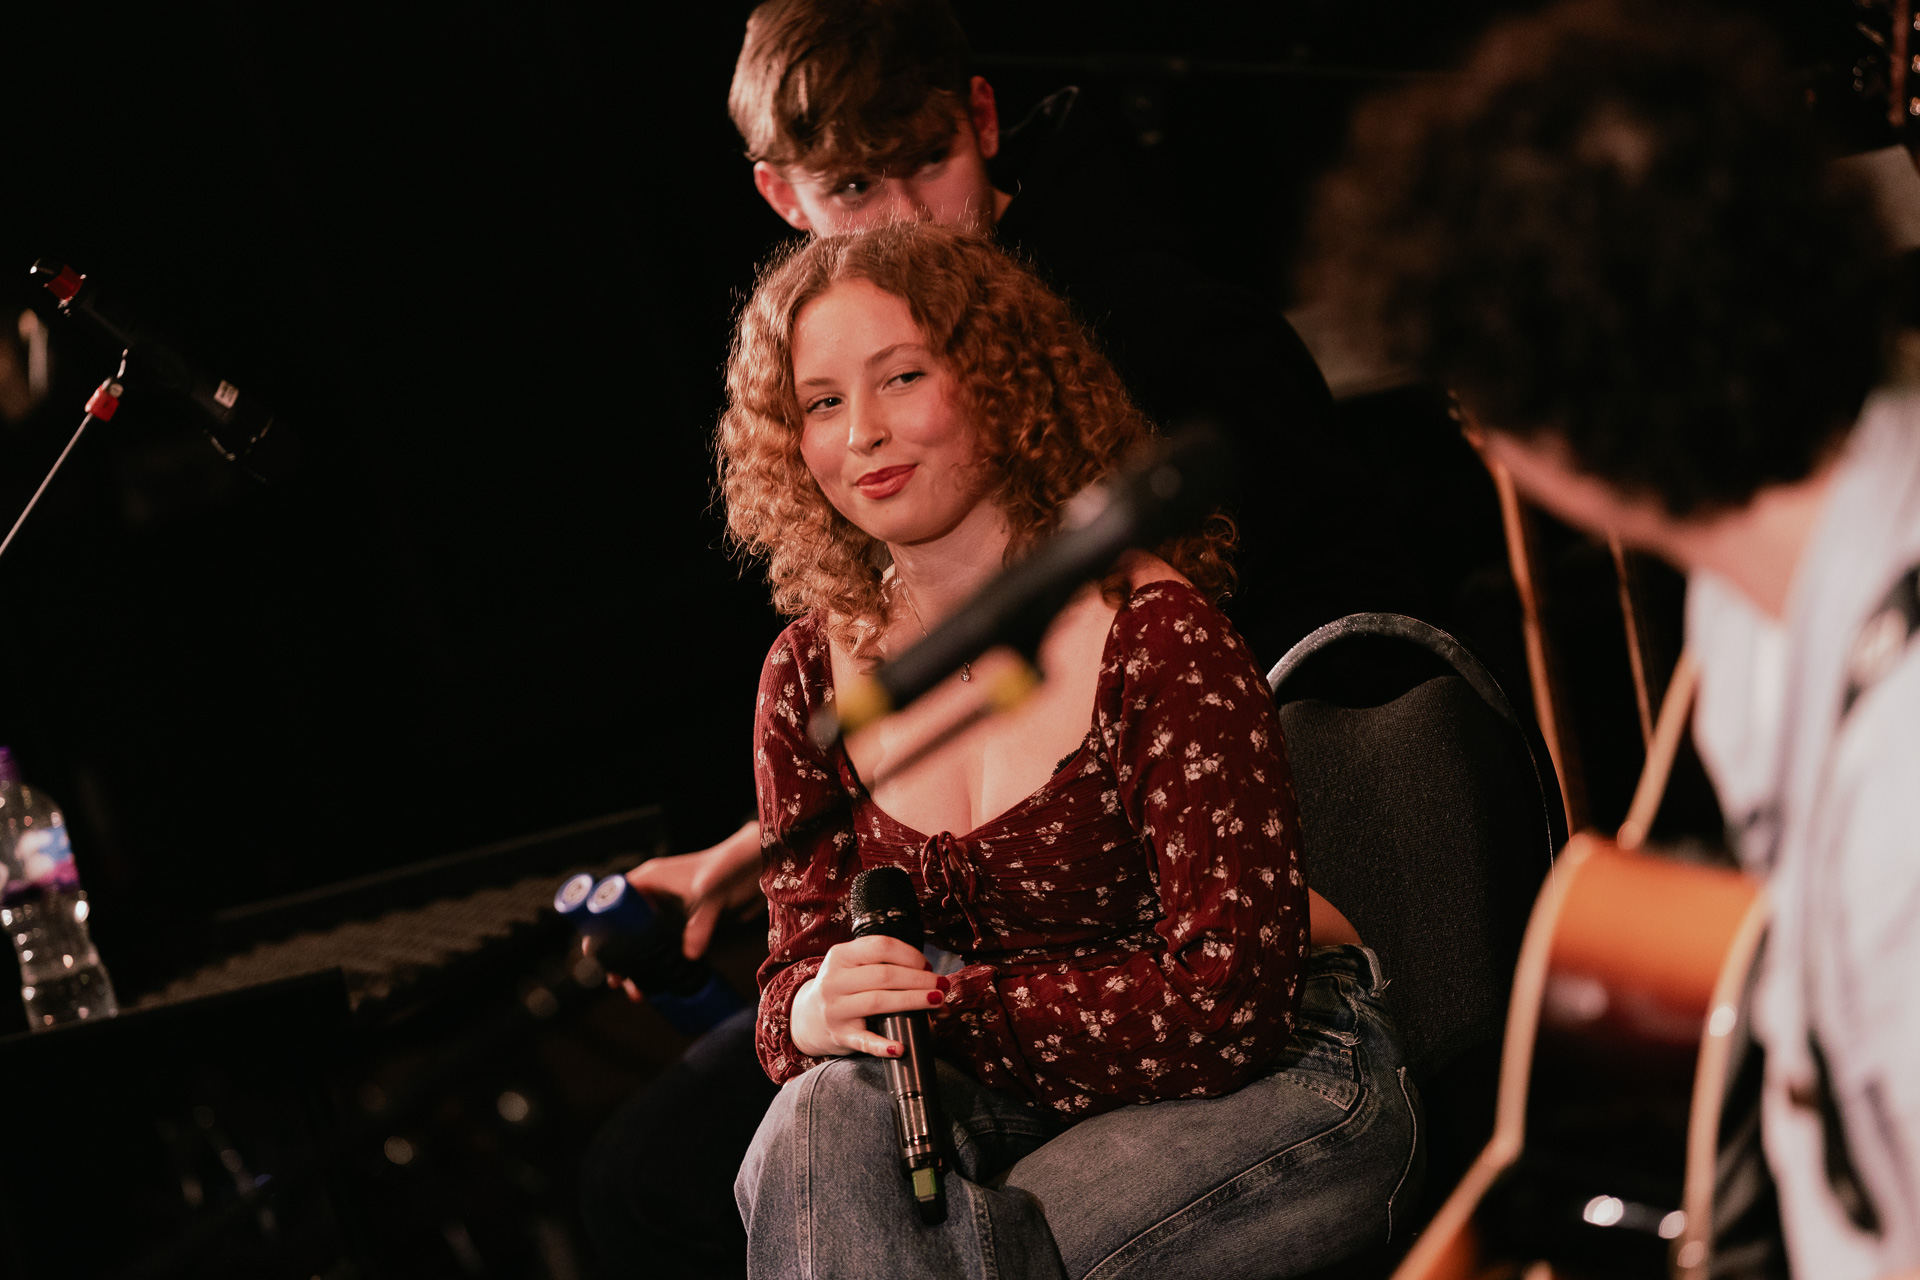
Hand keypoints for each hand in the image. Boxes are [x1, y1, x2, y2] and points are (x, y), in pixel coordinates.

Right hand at [598, 820, 765, 1002]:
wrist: (757, 866)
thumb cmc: (729, 867)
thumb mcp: (711, 895)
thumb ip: (700, 924)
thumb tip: (690, 956)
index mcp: (649, 879)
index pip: (611, 902)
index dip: (600, 927)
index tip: (595, 955)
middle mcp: (654, 894)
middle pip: (624, 928)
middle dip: (618, 956)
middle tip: (616, 982)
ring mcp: (670, 910)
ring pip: (644, 942)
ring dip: (639, 966)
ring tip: (638, 992)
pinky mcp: (687, 922)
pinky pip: (666, 946)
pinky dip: (661, 964)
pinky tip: (660, 984)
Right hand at [790, 935, 947, 1058]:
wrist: (809, 1016)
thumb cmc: (846, 987)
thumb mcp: (857, 969)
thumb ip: (892, 969)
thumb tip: (941, 987)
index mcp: (841, 955)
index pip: (881, 947)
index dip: (911, 955)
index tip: (928, 966)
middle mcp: (834, 980)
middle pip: (885, 975)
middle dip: (919, 979)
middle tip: (942, 986)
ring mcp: (835, 1009)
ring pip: (879, 1002)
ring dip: (913, 1001)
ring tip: (937, 1002)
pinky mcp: (840, 1035)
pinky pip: (864, 1041)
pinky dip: (883, 1046)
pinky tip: (900, 1048)